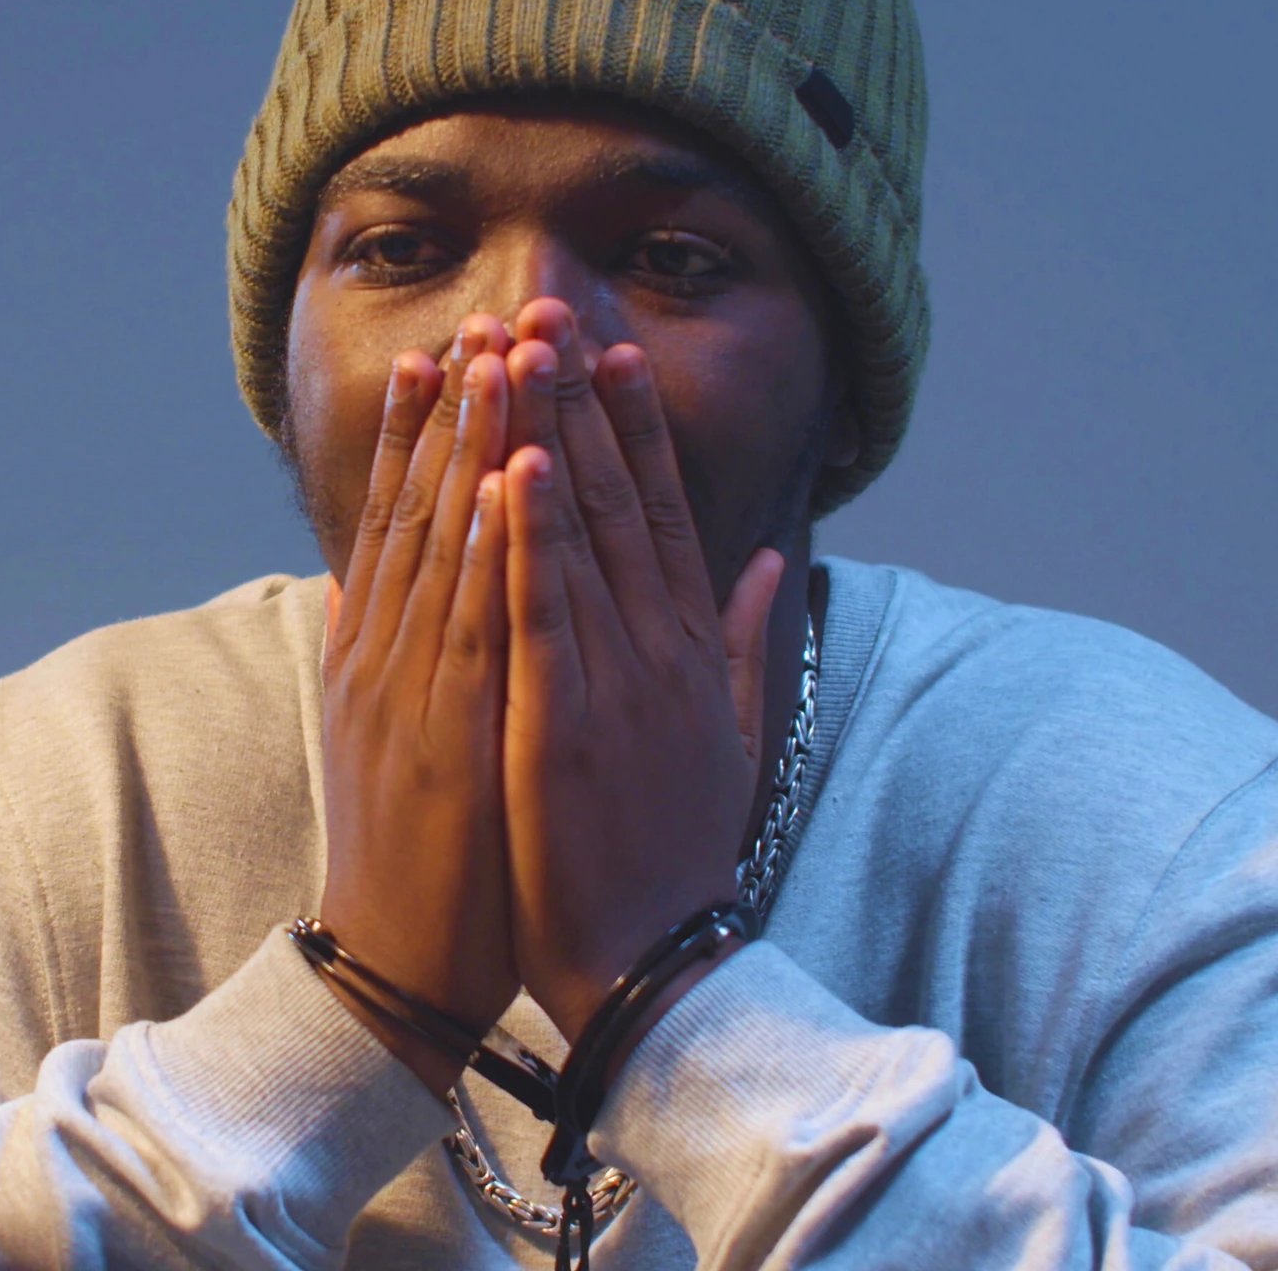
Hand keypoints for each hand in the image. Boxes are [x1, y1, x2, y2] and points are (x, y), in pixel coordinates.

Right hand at [317, 313, 518, 1087]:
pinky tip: (498, 479)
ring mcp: (404, 688)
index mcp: (372, 657)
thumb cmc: (412, 861)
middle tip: (476, 317)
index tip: (443, 355)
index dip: (419, 437)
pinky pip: (464, 619)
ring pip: (436, 545)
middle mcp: (379, 656)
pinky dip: (479, 544)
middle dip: (448, 413)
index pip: (394, 523)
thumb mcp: (383, 743)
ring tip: (493, 359)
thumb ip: (374, 659)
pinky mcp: (440, 729)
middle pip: (412, 510)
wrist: (388, 966)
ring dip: (467, 447)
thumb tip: (351, 589)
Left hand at [498, 299, 783, 1041]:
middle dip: (581, 402)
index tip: (611, 354)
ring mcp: (613, 681)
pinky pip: (542, 611)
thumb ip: (742, 642)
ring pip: (576, 536)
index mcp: (686, 651)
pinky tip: (514, 467)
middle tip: (552, 311)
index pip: (661, 513)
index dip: (635, 430)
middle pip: (618, 500)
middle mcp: (656, 649)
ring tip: (522, 352)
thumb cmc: (674, 858)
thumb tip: (762, 560)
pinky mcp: (564, 719)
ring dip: (547, 436)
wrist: (654, 966)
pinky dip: (530, 537)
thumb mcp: (729, 739)